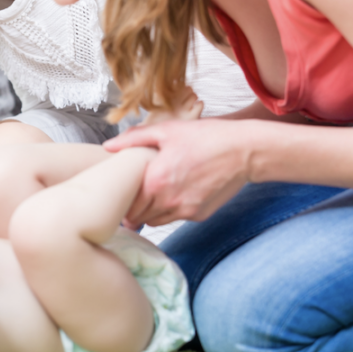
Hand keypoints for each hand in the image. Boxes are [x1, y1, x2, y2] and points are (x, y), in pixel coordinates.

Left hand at [103, 119, 250, 228]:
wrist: (244, 151)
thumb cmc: (205, 137)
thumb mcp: (167, 131)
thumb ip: (134, 139)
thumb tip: (108, 146)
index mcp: (156, 181)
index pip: (127, 203)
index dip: (120, 198)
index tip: (119, 191)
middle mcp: (169, 201)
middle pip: (138, 216)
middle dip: (132, 207)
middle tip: (132, 194)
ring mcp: (185, 210)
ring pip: (155, 221)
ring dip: (149, 211)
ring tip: (151, 193)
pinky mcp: (199, 215)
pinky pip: (175, 218)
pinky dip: (170, 210)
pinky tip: (173, 193)